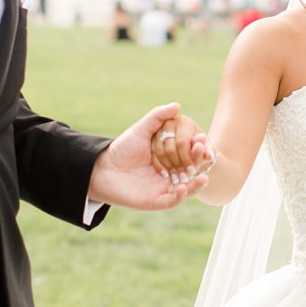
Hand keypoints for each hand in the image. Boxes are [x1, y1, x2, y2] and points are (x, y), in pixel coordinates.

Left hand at [89, 103, 209, 210]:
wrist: (102, 167)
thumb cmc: (123, 148)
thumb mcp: (141, 130)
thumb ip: (158, 117)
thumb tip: (177, 105)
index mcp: (170, 159)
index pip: (190, 155)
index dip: (198, 150)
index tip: (202, 141)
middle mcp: (170, 175)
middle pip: (191, 172)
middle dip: (199, 165)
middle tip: (203, 155)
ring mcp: (163, 189)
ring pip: (186, 189)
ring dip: (196, 185)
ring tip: (203, 177)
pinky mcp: (155, 201)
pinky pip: (172, 201)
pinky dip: (180, 196)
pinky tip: (183, 187)